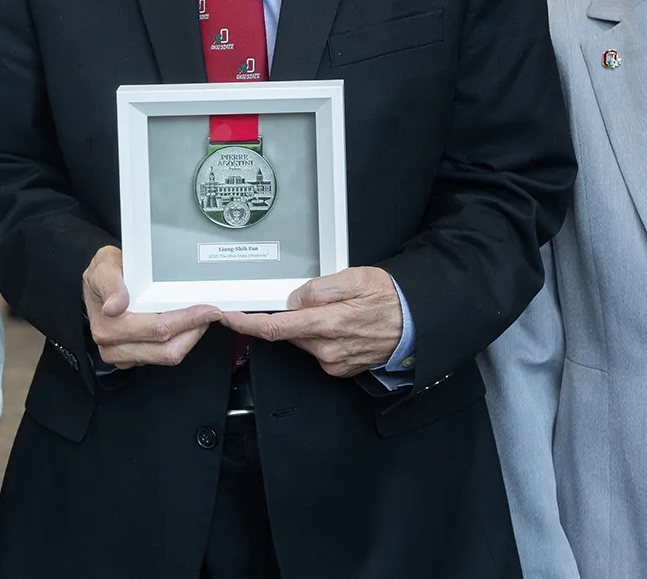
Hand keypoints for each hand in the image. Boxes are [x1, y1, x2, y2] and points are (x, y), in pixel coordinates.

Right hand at [83, 246, 221, 368]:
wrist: (95, 284)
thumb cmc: (103, 274)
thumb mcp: (103, 266)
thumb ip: (110, 284)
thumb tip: (114, 306)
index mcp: (108, 326)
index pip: (156, 329)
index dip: (186, 320)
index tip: (207, 309)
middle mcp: (113, 346)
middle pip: (167, 349)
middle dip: (194, 330)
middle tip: (211, 312)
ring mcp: (123, 356)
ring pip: (169, 356)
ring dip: (190, 337)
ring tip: (201, 316)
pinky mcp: (134, 359)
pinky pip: (164, 356)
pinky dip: (181, 341)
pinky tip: (186, 324)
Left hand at [221, 266, 404, 377]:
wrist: (416, 323)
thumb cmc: (389, 298)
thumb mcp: (354, 278)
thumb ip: (318, 289)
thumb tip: (293, 299)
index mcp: (327, 324)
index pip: (274, 328)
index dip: (246, 323)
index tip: (230, 317)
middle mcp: (328, 349)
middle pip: (288, 333)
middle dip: (288, 317)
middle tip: (311, 300)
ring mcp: (334, 362)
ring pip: (303, 341)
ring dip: (307, 326)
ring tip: (336, 311)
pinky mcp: (341, 368)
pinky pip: (318, 350)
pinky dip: (320, 337)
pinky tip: (341, 326)